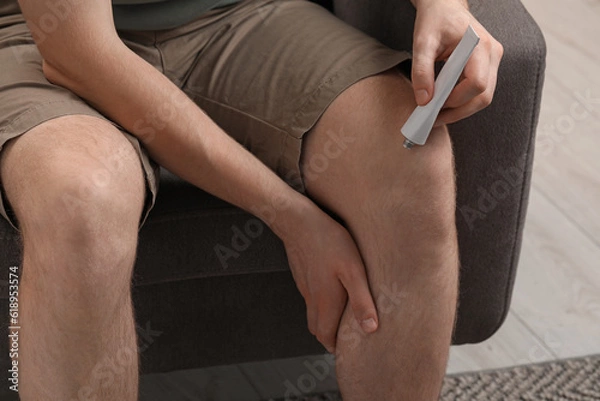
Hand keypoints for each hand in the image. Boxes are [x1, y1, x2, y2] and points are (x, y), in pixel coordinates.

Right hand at [279, 199, 377, 352]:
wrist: (299, 222)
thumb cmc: (330, 243)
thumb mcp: (353, 270)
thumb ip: (361, 300)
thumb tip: (370, 329)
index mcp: (325, 303)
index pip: (325, 337)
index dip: (335, 347)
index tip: (348, 350)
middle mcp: (312, 299)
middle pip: (317, 328)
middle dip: (330, 336)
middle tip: (346, 336)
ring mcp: (304, 287)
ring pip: (313, 313)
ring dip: (325, 319)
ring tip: (342, 316)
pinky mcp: (302, 275)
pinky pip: (310, 297)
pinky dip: (320, 302)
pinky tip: (332, 289)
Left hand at [411, 0, 503, 124]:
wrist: (445, 7)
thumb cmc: (435, 20)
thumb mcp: (422, 42)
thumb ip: (421, 71)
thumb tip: (424, 101)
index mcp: (480, 46)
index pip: (476, 83)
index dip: (455, 100)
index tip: (432, 105)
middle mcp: (493, 54)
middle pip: (483, 96)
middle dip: (458, 112)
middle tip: (432, 119)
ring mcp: (493, 62)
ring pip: (483, 98)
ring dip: (460, 110)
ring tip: (436, 114)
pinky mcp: (487, 67)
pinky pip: (479, 92)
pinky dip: (462, 102)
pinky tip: (443, 104)